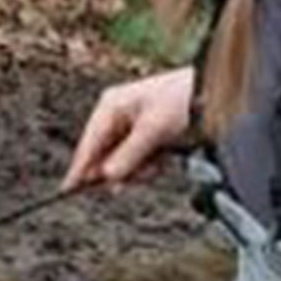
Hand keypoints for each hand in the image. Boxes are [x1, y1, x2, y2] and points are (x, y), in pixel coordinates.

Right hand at [64, 67, 196, 190]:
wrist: (213, 91)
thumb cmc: (181, 100)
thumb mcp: (153, 130)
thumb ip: (129, 155)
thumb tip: (106, 177)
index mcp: (111, 106)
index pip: (88, 143)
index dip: (79, 168)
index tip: (68, 189)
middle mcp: (117, 116)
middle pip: (104, 156)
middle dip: (122, 169)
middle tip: (141, 172)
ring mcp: (131, 127)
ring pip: (121, 162)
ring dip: (138, 169)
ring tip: (158, 162)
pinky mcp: (146, 136)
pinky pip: (137, 161)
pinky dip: (148, 165)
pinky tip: (162, 159)